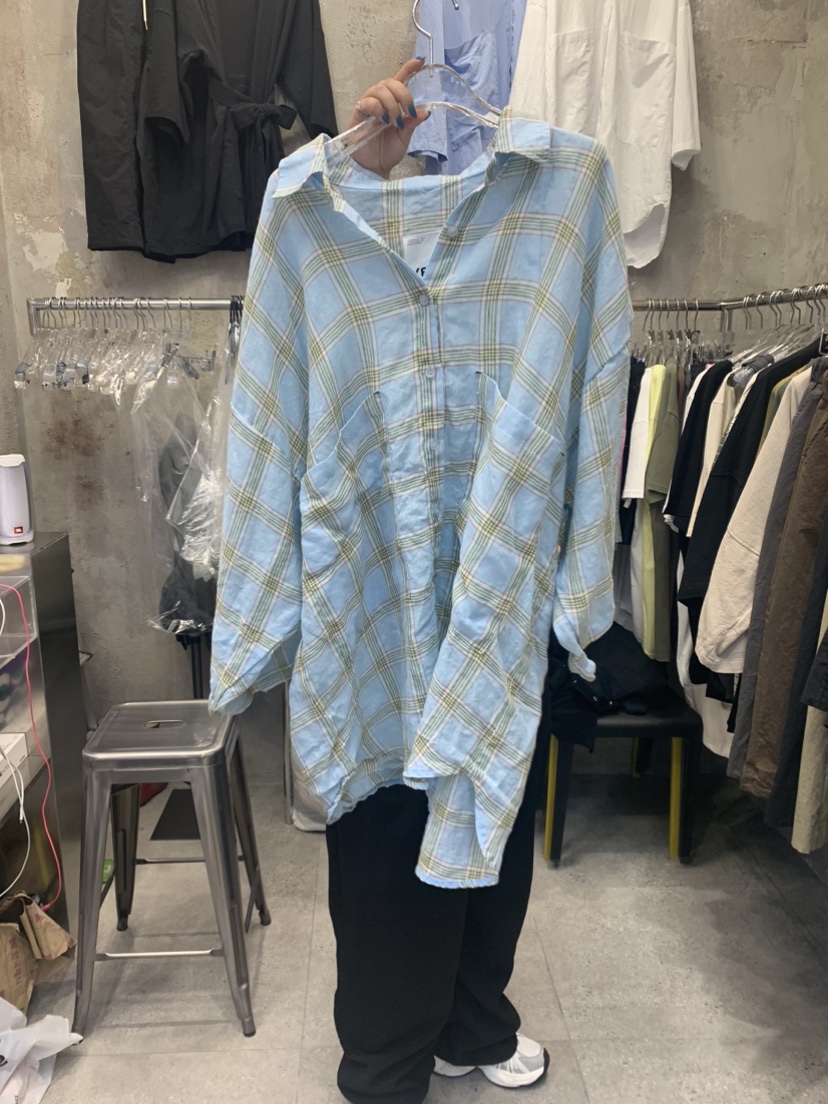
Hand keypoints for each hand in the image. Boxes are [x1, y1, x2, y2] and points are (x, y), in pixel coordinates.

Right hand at [348, 59, 430, 178]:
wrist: (374, 168)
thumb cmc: (387, 152)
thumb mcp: (405, 138)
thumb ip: (412, 123)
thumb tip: (425, 112)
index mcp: (393, 104)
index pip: (400, 80)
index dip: (408, 68)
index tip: (419, 62)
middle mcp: (380, 101)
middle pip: (390, 82)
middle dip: (403, 94)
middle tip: (409, 111)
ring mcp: (368, 106)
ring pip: (379, 89)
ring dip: (391, 104)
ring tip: (395, 122)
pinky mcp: (358, 114)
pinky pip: (367, 101)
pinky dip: (377, 108)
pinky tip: (382, 119)